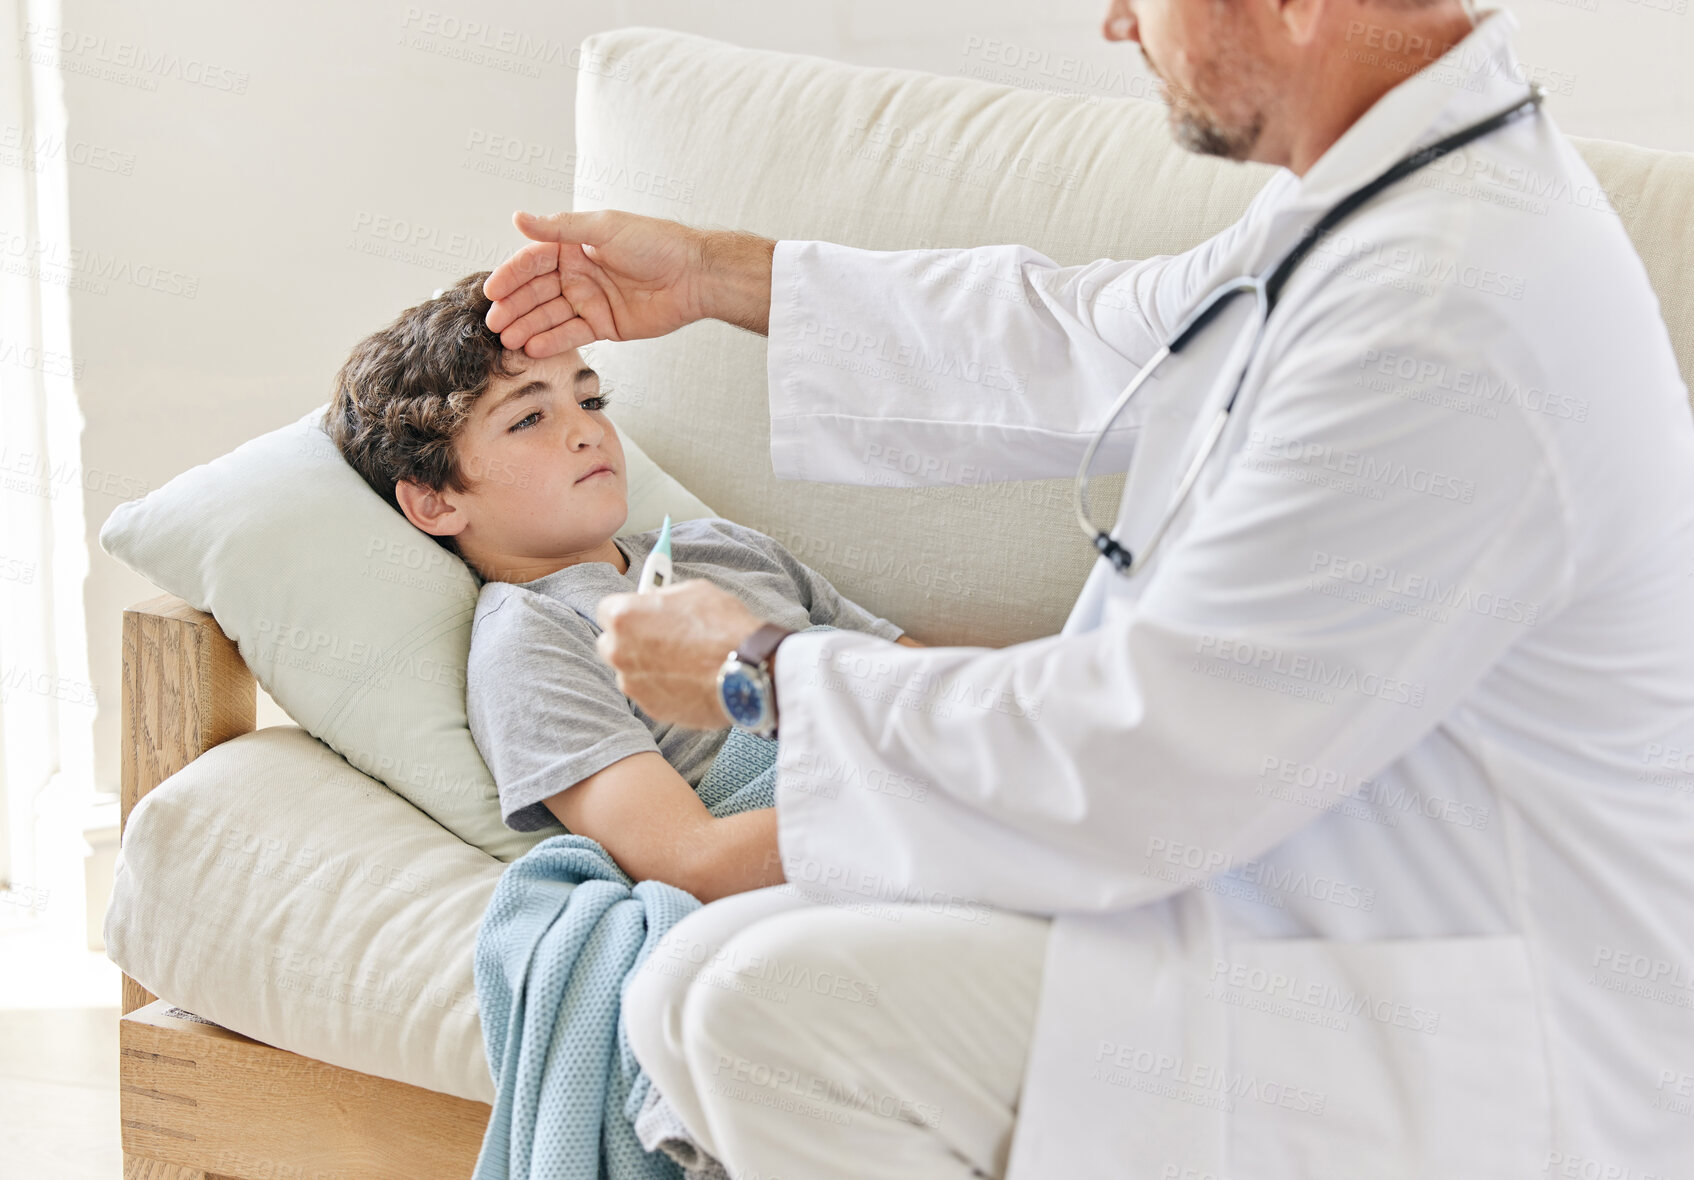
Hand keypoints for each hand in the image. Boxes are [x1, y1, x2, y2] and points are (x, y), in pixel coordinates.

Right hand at [483, 209, 709, 356]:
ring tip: (508, 340)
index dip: (511, 276)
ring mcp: (589, 300)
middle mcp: (577, 273)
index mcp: (573, 246)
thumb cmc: (654, 243)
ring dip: (528, 327)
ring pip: (550, 315)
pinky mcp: (604, 324)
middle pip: (536, 292)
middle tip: (494, 323)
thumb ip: (560, 229)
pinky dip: (552, 341)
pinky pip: (572, 334)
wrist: (694, 276)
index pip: (532, 262)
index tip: (492, 291)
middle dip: (514, 307)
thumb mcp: (603, 229)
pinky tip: (533, 348)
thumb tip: (519, 218)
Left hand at [596, 580, 767, 729]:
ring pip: (631, 671)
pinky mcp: (651, 708)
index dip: (628, 611)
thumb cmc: (724, 627)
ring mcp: (633, 684)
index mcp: (624, 615)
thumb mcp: (694, 591)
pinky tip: (690, 679)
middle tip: (659, 637)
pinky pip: (650, 693)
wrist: (748, 672)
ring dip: (647, 666)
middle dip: (630, 640)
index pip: (607, 610)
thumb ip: (663, 597)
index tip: (642, 613)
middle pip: (611, 643)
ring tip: (683, 661)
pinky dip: (664, 687)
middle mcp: (620, 651)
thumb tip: (654, 599)